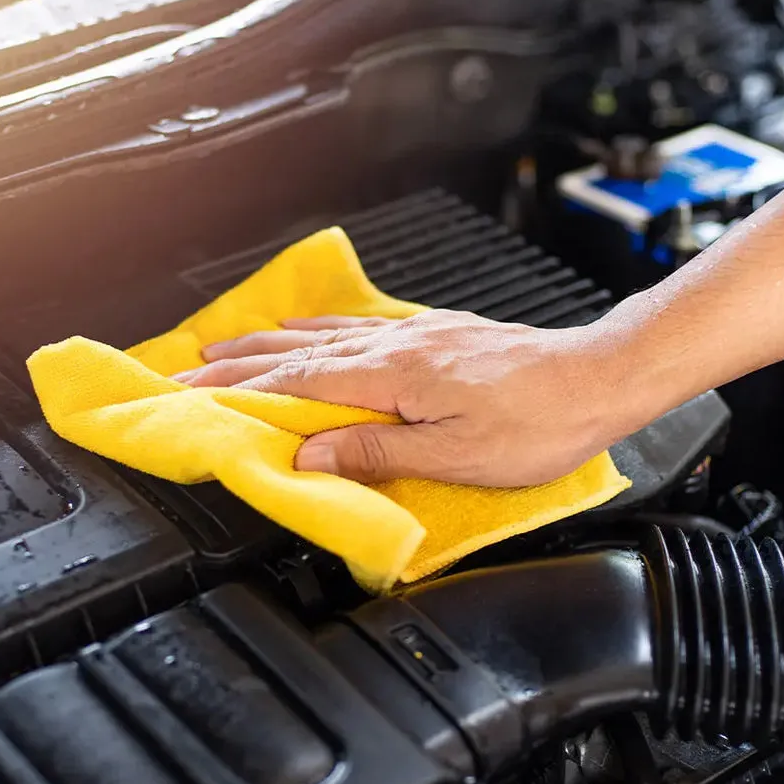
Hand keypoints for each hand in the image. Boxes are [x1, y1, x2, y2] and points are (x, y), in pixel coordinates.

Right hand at [174, 309, 654, 485]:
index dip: (239, 390)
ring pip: (325, 335)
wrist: (597, 378)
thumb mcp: (454, 455)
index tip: (191, 393)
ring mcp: (416, 336)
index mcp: (392, 376)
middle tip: (187, 367)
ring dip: (270, 341)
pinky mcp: (436, 335)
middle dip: (238, 361)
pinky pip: (357, 328)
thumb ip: (376, 450)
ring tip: (228, 342)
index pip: (297, 383)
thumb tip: (309, 453)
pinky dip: (318, 329)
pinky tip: (311, 329)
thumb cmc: (537, 424)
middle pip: (299, 352)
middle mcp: (396, 346)